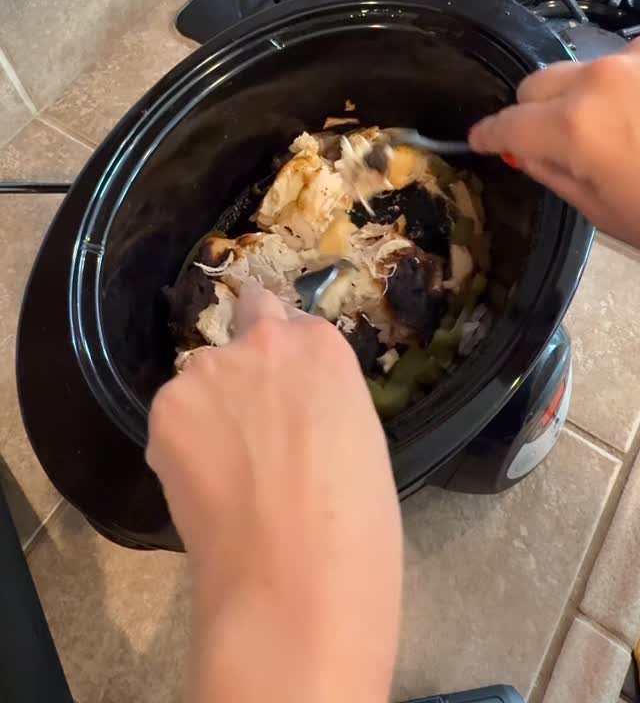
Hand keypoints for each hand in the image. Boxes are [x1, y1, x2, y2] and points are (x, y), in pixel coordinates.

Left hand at [147, 285, 401, 702]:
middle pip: (245, 328)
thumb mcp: (358, 437)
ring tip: (224, 472)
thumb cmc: (353, 524)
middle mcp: (263, 341)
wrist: (292, 578)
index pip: (293, 325)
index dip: (288, 365)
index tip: (286, 399)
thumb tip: (293, 411)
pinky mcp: (166, 410)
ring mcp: (208, 371)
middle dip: (244, 362)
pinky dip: (180, 445)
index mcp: (322, 345)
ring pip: (202, 378)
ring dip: (209, 407)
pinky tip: (204, 488)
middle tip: (248, 422)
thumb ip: (320, 400)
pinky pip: (173, 418)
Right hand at [468, 41, 639, 247]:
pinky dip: (627, 86)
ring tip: (618, 135)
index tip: (479, 139)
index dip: (487, 133)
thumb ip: (554, 174)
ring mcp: (638, 60)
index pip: (508, 123)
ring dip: (585, 97)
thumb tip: (526, 153)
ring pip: (585, 71)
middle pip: (537, 83)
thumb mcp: (606, 211)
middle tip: (547, 142)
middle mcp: (600, 79)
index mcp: (574, 126)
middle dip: (533, 111)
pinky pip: (630, 63)